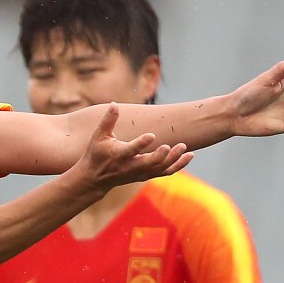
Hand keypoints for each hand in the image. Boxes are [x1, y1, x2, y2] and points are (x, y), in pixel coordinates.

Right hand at [76, 104, 192, 192]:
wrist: (95, 178)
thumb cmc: (96, 153)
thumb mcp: (98, 136)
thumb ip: (108, 120)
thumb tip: (114, 104)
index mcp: (118, 154)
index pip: (131, 150)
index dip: (141, 143)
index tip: (152, 135)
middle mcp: (129, 165)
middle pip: (149, 163)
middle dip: (162, 155)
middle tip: (174, 145)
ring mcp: (138, 172)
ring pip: (160, 169)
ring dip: (174, 159)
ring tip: (184, 147)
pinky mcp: (145, 175)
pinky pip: (165, 172)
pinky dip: (178, 165)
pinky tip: (189, 155)